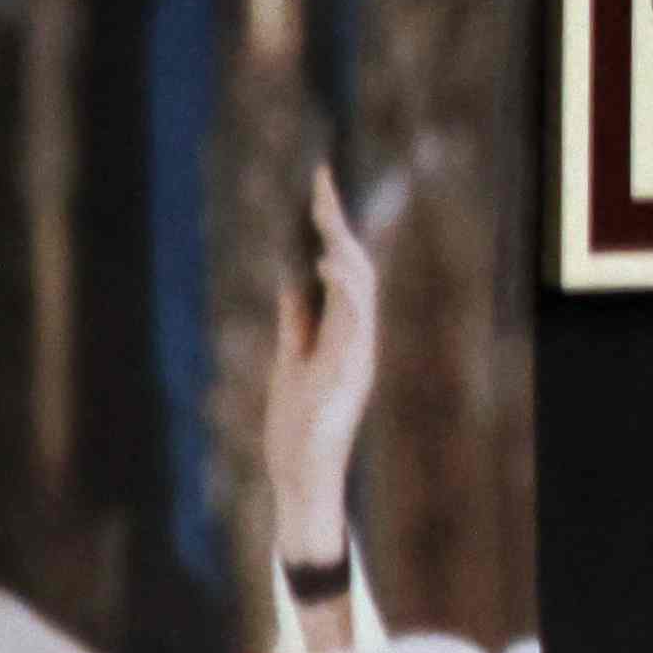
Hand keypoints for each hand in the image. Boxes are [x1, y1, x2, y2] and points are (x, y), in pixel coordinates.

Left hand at [257, 161, 384, 603]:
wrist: (302, 475)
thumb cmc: (297, 427)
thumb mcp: (291, 360)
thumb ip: (297, 322)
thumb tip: (292, 281)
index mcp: (346, 333)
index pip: (341, 268)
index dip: (329, 225)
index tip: (317, 184)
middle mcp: (359, 338)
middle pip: (355, 266)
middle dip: (336, 220)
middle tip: (319, 177)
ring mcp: (358, 353)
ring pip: (361, 285)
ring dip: (342, 244)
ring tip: (322, 210)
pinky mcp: (349, 368)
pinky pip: (354, 317)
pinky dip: (341, 284)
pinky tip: (321, 256)